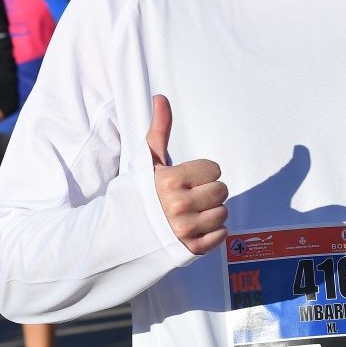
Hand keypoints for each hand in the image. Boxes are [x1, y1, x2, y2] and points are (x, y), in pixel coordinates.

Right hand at [147, 94, 227, 254]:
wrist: (122, 232)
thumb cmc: (138, 193)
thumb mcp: (148, 161)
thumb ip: (159, 130)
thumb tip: (161, 97)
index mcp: (171, 181)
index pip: (214, 170)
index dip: (202, 173)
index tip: (187, 180)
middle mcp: (179, 206)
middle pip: (222, 191)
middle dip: (208, 192)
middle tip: (190, 196)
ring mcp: (186, 229)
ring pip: (223, 213)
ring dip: (211, 212)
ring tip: (191, 213)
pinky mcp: (191, 249)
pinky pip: (222, 234)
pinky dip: (212, 232)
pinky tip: (195, 227)